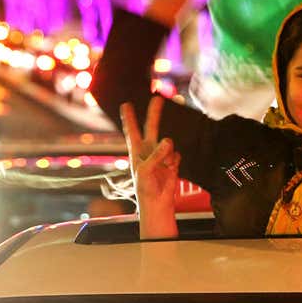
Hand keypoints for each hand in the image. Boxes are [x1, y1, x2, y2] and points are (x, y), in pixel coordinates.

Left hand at [120, 98, 180, 238]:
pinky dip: (174, 162)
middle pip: (152, 127)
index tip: (125, 104)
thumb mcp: (145, 170)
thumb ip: (156, 154)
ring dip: (167, 153)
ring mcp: (161, 156)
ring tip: (164, 167)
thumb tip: (169, 141)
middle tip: (157, 99)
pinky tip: (171, 170)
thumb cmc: (145, 188)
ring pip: (168, 144)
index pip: (132, 131)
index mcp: (136, 152)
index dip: (129, 118)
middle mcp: (148, 151)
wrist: (158, 203)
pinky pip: (176, 155)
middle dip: (154, 114)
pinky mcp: (172, 162)